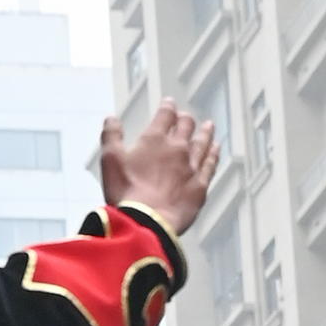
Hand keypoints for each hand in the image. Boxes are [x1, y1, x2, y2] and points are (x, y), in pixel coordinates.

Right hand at [99, 98, 218, 234]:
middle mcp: (177, 149)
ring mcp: (191, 167)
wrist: (146, 222)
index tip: (169, 103)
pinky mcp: (200, 186)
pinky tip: (216, 150)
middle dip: (186, 119)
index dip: (168, 107)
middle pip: (186, 127)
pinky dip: (213, 155)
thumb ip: (111, 136)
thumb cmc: (126, 192)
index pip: (165, 115)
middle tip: (187, 117)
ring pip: (202, 144)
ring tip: (209, 126)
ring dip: (205, 133)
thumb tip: (111, 119)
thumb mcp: (110, 160)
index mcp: (154, 139)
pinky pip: (210, 165)